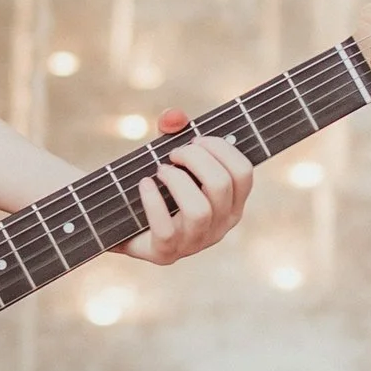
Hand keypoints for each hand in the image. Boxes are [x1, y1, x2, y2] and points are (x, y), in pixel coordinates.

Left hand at [124, 120, 253, 264]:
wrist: (126, 224)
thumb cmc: (158, 186)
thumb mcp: (169, 154)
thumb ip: (172, 130)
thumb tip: (174, 117)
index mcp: (232, 202)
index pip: (244, 172)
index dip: (221, 148)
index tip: (195, 139)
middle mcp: (220, 225)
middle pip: (221, 185)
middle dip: (195, 158)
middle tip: (173, 152)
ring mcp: (195, 243)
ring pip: (199, 210)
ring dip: (176, 180)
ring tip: (160, 170)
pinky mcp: (166, 253)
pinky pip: (166, 229)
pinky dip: (153, 201)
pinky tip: (144, 184)